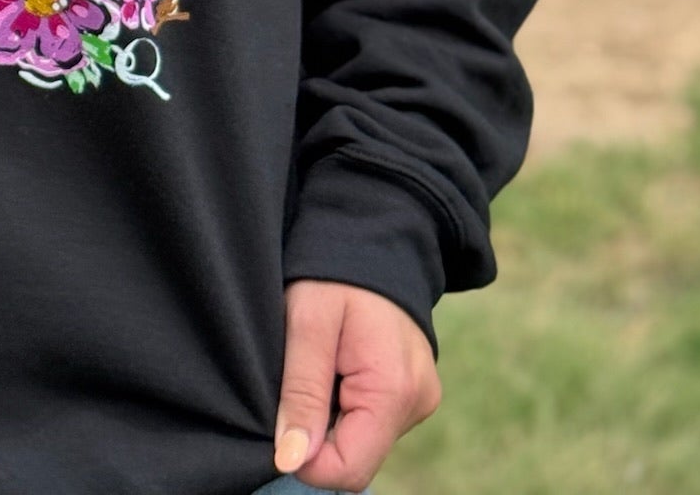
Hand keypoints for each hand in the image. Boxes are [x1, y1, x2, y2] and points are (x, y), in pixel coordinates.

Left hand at [273, 279, 441, 489]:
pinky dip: (344, 402)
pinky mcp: (411, 389)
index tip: (281, 419)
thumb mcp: (306, 321)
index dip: (306, 457)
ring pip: (361, 438)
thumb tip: (291, 460)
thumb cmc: (334, 269)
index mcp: (395, 389)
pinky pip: (370, 417)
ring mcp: (418, 397)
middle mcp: (417, 402)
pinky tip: (335, 363)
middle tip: (298, 375)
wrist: (373, 231)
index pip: (349, 468)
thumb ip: (301, 392)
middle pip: (355, 455)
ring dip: (329, 414)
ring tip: (319, 361)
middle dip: (317, 431)